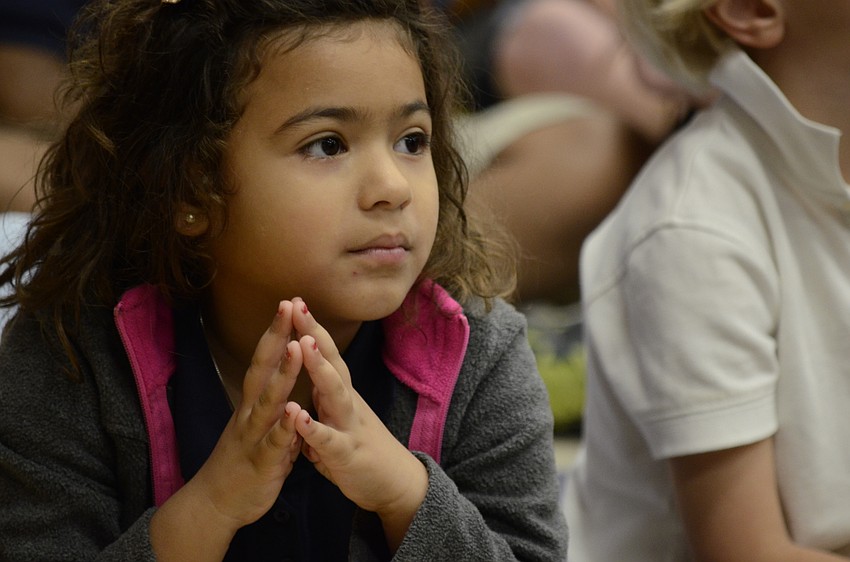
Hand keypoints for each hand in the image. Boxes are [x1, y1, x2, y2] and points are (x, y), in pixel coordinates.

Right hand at [190, 301, 304, 530]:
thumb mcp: (259, 428)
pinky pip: (273, 442)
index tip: (288, 302)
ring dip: (282, 373)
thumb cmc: (242, 462)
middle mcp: (250, 413)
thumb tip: (289, 385)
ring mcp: (254, 436)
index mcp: (252, 404)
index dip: (275, 332)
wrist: (215, 505)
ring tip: (296, 347)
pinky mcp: (261, 462)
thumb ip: (275, 407)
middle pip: (261, 369)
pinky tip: (293, 411)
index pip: (263, 360)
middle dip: (276, 337)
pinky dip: (283, 427)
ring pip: (268, 400)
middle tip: (287, 306)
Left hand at [290, 298, 427, 547]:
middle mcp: (347, 402)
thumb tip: (313, 371)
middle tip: (298, 307)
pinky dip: (313, 427)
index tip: (295, 300)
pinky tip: (297, 415)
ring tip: (303, 345)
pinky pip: (328, 440)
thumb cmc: (363, 448)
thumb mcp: (342, 415)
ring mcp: (349, 426)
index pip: (326, 354)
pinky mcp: (347, 455)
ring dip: (320, 369)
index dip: (311, 328)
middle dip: (315, 334)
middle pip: (332, 362)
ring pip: (335, 393)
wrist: (396, 485)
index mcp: (341, 394)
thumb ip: (326, 395)